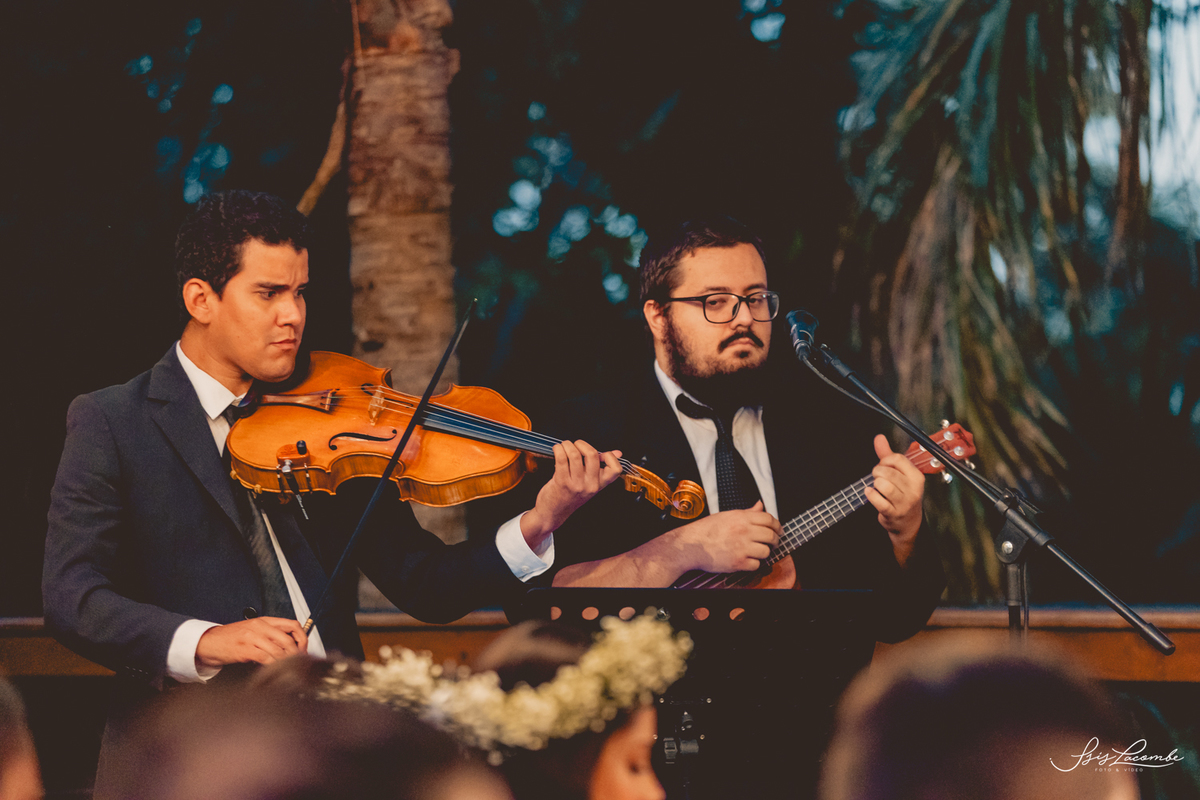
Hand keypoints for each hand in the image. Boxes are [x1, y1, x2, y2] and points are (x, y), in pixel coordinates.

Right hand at [195, 617, 308, 668]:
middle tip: (298, 663)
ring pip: (278, 650)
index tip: (303, 649)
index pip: (292, 625)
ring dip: (285, 662)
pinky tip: (273, 670)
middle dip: (296, 653)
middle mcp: (260, 626)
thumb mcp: (253, 631)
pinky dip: (272, 665)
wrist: (209, 642)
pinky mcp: (245, 650)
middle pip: (288, 639)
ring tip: (287, 668)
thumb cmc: (231, 638)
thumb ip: (270, 635)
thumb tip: (290, 646)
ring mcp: (252, 637)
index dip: (302, 638)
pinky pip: (265, 658)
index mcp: (264, 621)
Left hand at [520, 440, 622, 547]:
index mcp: (599, 484)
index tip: (600, 453)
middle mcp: (590, 485)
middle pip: (592, 455)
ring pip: (575, 455)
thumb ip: (602, 467)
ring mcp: (576, 484)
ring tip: (564, 446)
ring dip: (567, 445)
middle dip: (582, 444)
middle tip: (576, 445)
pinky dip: (558, 449)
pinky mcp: (561, 482)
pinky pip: (561, 458)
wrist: (553, 513)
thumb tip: (617, 453)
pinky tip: (557, 449)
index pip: (615, 469)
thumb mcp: (590, 484)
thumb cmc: (571, 496)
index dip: (610, 456)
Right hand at [676, 500, 781, 572]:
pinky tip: (746, 560)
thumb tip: (760, 505)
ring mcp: (741, 547)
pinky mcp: (738, 563)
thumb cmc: (706, 530)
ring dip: (763, 553)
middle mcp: (744, 531)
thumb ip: (747, 512)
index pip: (769, 519)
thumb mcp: (727, 515)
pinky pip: (756, 565)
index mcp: (742, 518)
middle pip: (771, 536)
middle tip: (772, 543)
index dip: (777, 525)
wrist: (691, 545)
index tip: (778, 530)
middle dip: (775, 541)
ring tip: (756, 552)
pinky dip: (753, 564)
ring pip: (766, 552)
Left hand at [864, 434, 924, 564]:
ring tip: (876, 487)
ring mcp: (904, 502)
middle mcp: (913, 489)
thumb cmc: (903, 495)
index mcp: (916, 476)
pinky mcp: (893, 513)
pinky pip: (878, 500)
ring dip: (875, 484)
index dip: (885, 461)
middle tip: (878, 478)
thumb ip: (887, 455)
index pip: (897, 459)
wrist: (908, 523)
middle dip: (877, 472)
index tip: (884, 466)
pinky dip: (871, 495)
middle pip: (888, 471)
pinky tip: (870, 493)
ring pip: (883, 485)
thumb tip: (879, 437)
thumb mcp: (899, 474)